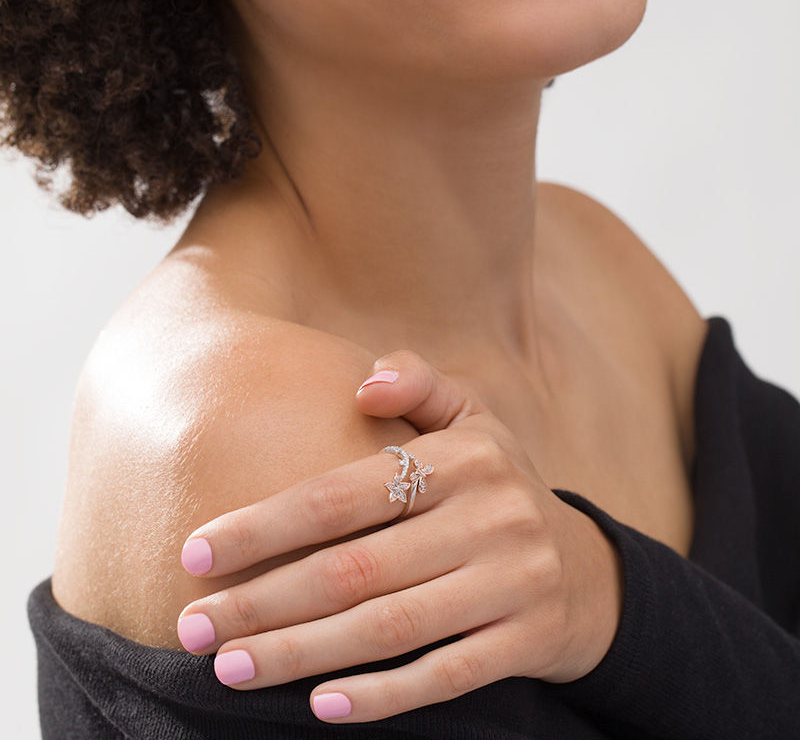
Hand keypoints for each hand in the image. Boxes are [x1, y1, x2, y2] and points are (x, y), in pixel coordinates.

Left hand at [176, 350, 623, 723]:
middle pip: (354, 569)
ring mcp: (513, 581)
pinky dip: (379, 695)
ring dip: (300, 653)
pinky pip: (443, 675)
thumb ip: (420, 383)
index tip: (195, 552)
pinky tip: (317, 706)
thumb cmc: (499, 487)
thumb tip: (363, 383)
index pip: (342, 495)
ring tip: (230, 668)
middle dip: (262, 601)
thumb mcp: (474, 420)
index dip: (264, 525)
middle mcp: (490, 515)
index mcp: (464, 457)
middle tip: (193, 628)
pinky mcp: (527, 640)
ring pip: (388, 628)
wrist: (587, 569)